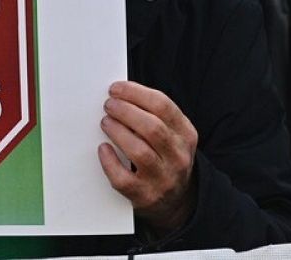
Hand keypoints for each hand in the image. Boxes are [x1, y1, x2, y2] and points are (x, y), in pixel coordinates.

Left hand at [97, 81, 197, 233]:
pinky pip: (123, 178)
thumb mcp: (173, 136)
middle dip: (125, 111)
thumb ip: (155, 116)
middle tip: (109, 105)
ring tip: (105, 122)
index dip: (136, 93)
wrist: (175, 202)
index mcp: (186, 136)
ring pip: (139, 152)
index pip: (163, 106)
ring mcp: (162, 179)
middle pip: (152, 127)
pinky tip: (104, 149)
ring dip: (118, 132)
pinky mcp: (144, 196)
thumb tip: (121, 95)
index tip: (116, 89)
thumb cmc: (166, 159)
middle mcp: (178, 158)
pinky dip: (110, 161)